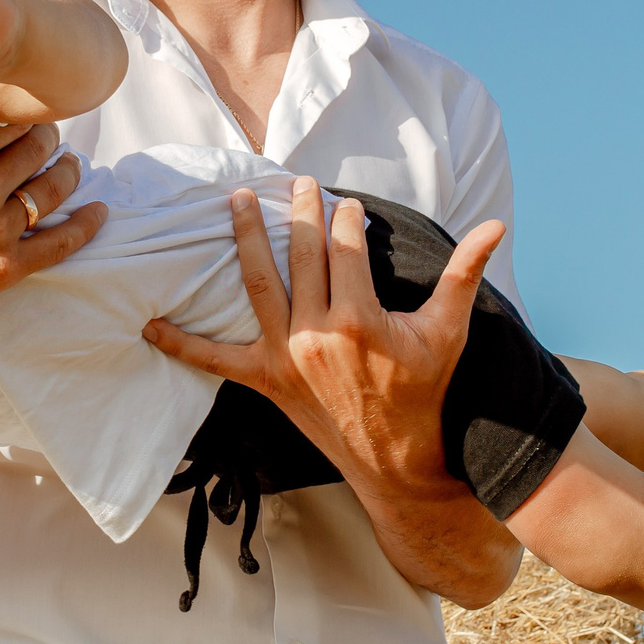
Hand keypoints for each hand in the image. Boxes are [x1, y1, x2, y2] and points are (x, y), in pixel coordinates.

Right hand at [0, 45, 107, 532]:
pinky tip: (98, 211)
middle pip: (36, 146)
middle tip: (41, 133)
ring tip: (68, 163)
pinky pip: (60, 243)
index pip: (7, 115)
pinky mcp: (2, 271)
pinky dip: (85, 224)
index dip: (14, 110)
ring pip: (53, 188)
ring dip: (66, 172)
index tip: (13, 109)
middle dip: (41, 136)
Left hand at [143, 177, 519, 603]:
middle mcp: (316, 334)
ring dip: (242, 240)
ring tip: (233, 202)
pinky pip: (214, 361)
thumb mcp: (449, 332)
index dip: (345, 220)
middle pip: (300, 256)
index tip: (346, 202)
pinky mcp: (266, 381)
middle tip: (296, 182)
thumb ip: (464, 274)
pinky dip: (181, 343)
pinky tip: (148, 325)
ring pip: (256, 285)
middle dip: (298, 213)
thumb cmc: (426, 394)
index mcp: (360, 319)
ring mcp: (286, 357)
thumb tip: (496, 226)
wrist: (398, 462)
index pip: (346, 250)